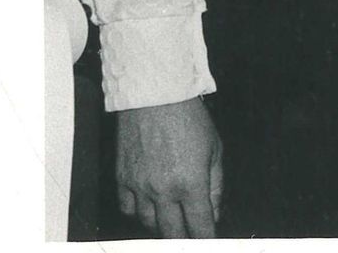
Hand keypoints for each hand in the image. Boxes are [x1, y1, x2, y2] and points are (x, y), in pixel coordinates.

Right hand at [115, 96, 222, 236]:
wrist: (155, 97)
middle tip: (191, 236)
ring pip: (148, 224)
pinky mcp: (122, 179)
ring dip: (163, 226)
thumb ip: (215, 185)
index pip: (199, 225)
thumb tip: (214, 213)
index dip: (205, 238)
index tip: (209, 242)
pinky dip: (139, 213)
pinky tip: (150, 207)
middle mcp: (162, 190)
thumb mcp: (214, 150)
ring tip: (173, 220)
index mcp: (190, 183)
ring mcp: (139, 186)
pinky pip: (128, 209)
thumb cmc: (189, 119)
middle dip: (184, 238)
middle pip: (172, 232)